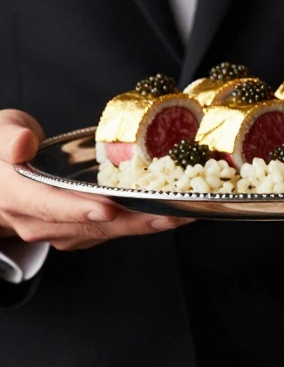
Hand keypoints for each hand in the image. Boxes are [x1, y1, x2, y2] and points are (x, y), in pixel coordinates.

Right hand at [0, 110, 190, 250]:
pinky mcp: (74, 235)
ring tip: (183, 214)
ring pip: (104, 233)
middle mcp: (35, 221)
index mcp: (15, 195)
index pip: (48, 205)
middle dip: (133, 222)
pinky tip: (169, 215)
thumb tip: (22, 143)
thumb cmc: (3, 148)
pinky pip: (109, 232)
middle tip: (171, 215)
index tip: (107, 209)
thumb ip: (9, 137)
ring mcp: (56, 232)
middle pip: (88, 226)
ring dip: (144, 225)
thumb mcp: (0, 131)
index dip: (79, 209)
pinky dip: (139, 224)